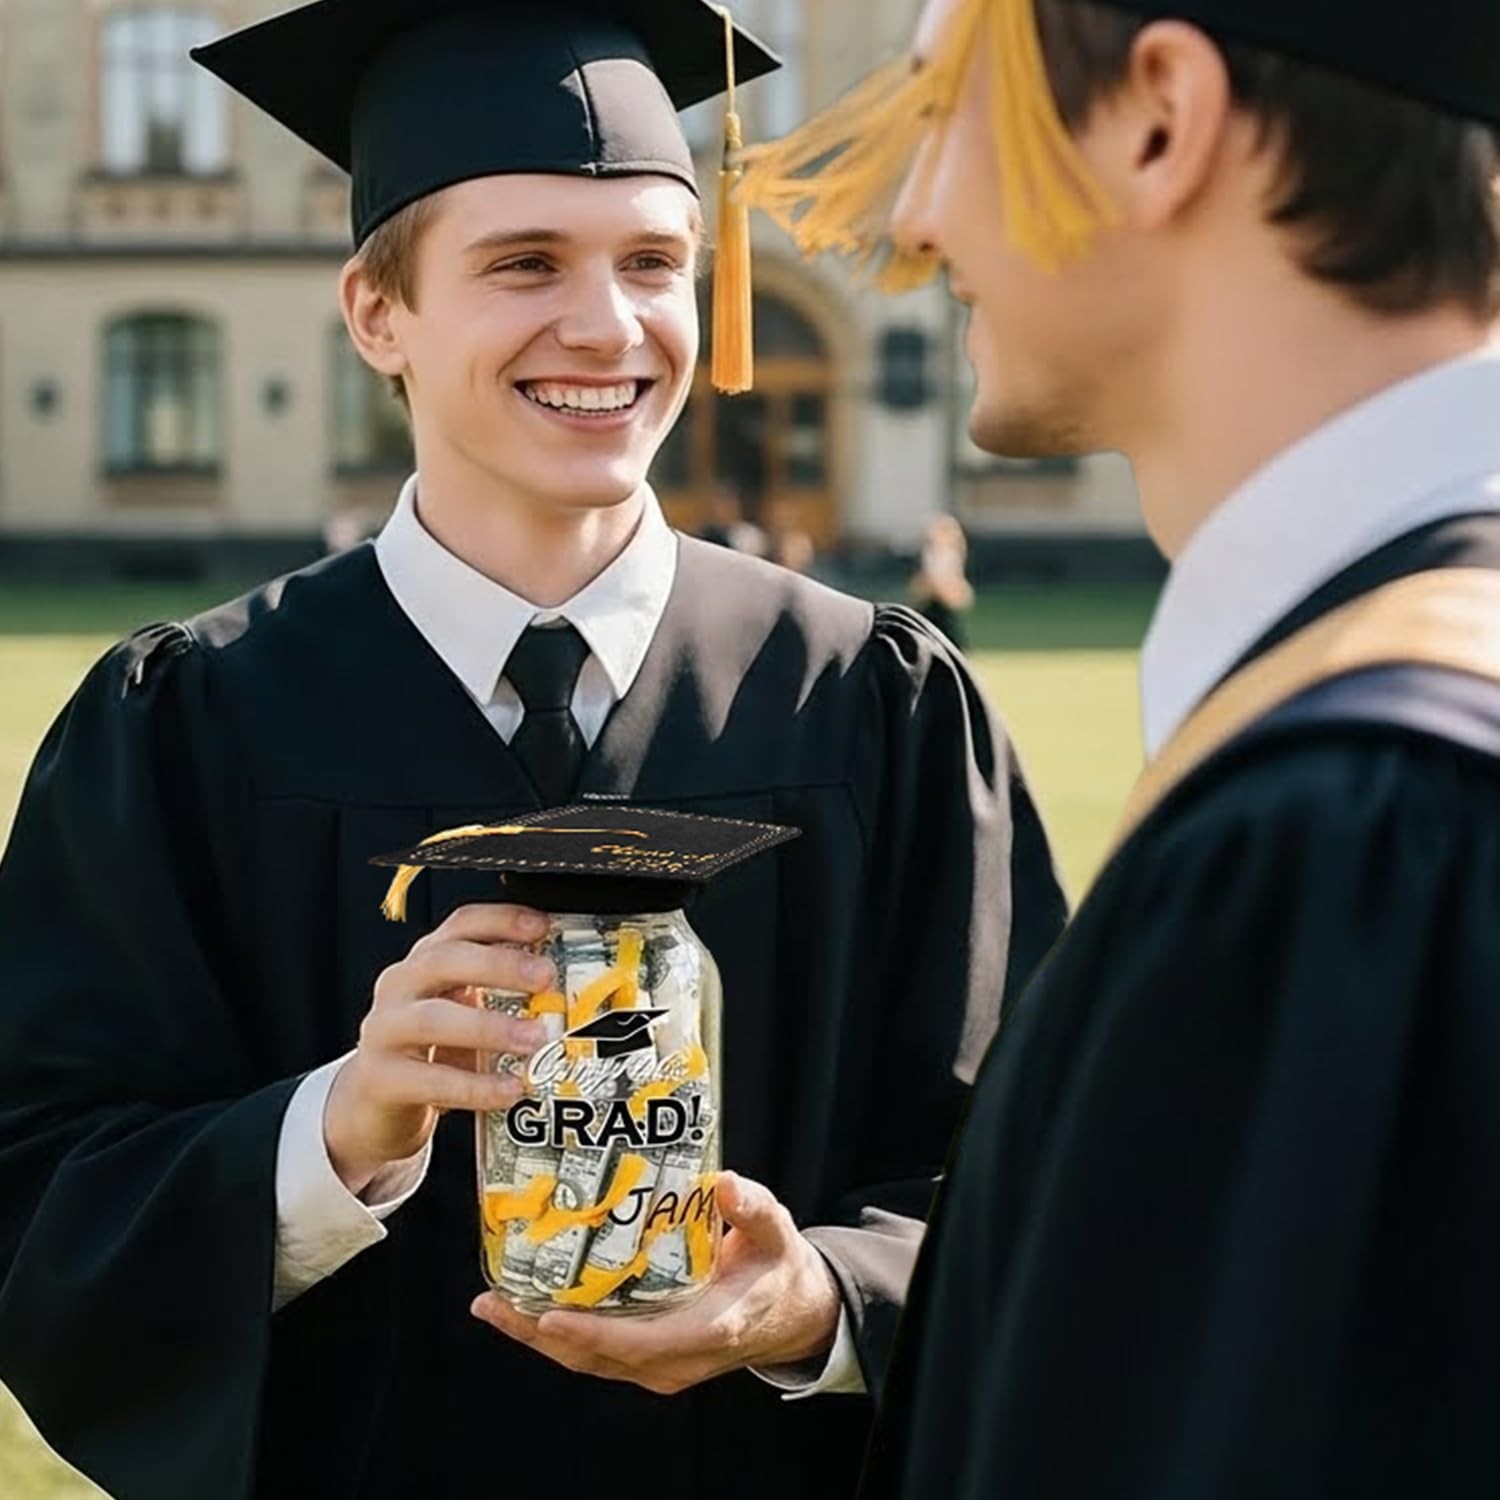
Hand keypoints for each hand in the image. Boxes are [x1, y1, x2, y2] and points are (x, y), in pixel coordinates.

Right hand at [325, 903, 555, 1194]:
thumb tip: (569, 983)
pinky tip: (510, 1088)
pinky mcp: (380, 1078)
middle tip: (545, 978)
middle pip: (445, 960)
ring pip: (433, 1019)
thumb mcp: (463, 1009)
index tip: (542, 926)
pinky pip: (430, 1079)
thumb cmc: (432, 1049)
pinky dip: (475, 1085)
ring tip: (535, 1040)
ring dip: (490, 1028)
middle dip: (499, 965)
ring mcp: (384, 1030)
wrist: (375, 1104)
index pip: (460, 924)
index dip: (501, 920)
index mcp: (425, 961)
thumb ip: (502, 992)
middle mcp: (400, 986)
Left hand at [471, 1172, 841, 1394]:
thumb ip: (752, 1208)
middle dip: (539, 1333)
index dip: (593, 1333)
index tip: (549, 1316)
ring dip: (537, 1335)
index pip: (642, 1342)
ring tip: (491, 1305)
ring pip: (588, 1359)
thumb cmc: (778, 1269)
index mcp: (708, 1328)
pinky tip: (525, 1305)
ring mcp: (659, 1364)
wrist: (791, 1314)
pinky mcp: (648, 1357)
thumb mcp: (776, 1232)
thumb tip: (724, 1182)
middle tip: (490, 1303)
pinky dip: (558, 1333)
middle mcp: (676, 1358)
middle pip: (596, 1357)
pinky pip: (596, 1351)